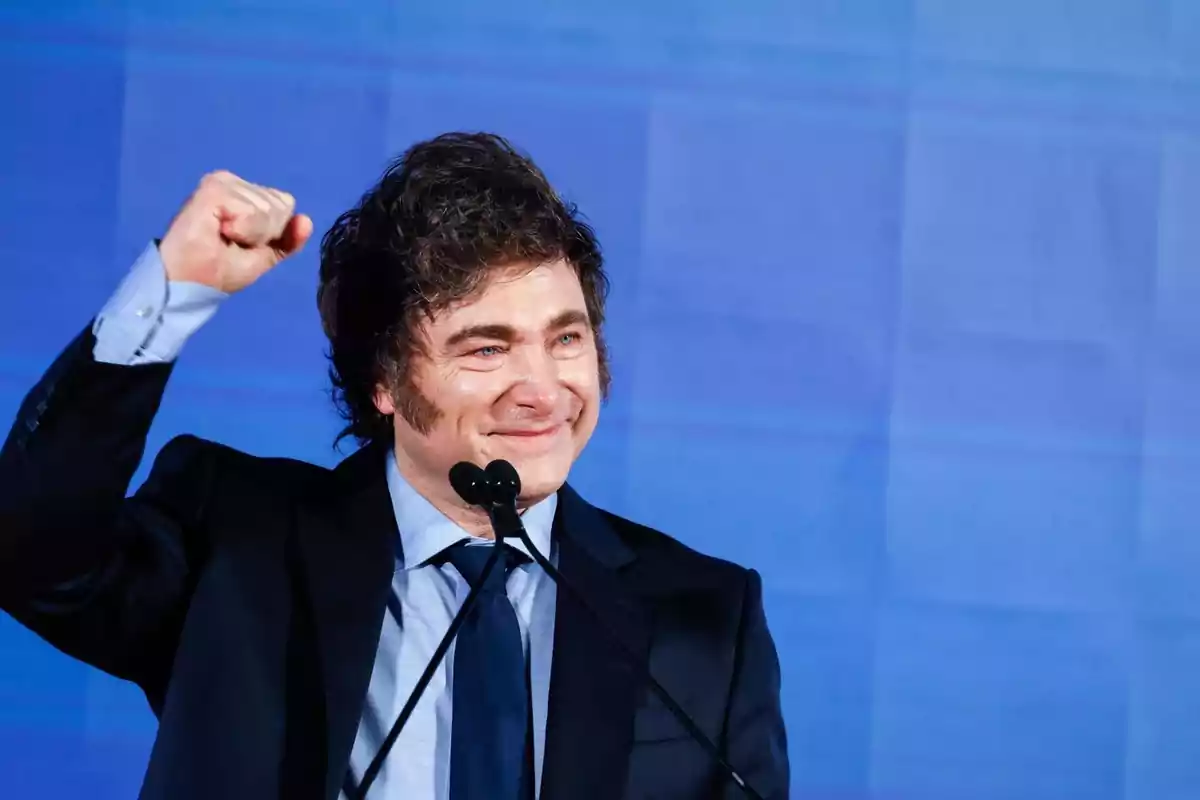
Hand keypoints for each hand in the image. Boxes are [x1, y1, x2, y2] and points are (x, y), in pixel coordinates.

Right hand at [158, 170, 313, 293]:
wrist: (190, 283)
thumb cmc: (220, 270)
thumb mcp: (264, 257)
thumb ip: (287, 240)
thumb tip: (307, 220)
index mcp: (245, 195)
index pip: (285, 203)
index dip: (273, 232)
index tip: (245, 243)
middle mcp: (235, 183)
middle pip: (281, 205)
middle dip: (264, 233)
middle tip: (232, 243)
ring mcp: (223, 183)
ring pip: (268, 208)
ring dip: (251, 234)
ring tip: (223, 238)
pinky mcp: (213, 189)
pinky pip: (251, 211)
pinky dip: (242, 230)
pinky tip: (219, 232)